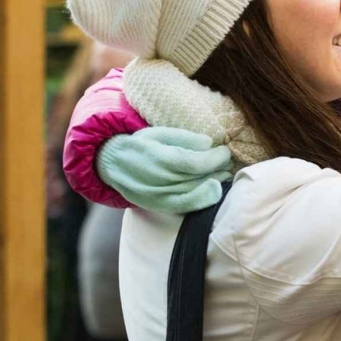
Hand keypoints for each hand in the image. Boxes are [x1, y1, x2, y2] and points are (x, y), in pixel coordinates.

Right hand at [96, 126, 232, 213]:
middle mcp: (159, 180)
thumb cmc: (140, 145)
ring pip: (196, 193)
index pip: (195, 163)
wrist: (113, 165)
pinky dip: (204, 200)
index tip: (224, 151)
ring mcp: (159, 197)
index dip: (215, 158)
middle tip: (227, 162)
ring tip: (224, 173)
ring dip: (215, 184)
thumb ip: (184, 137)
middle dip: (218, 169)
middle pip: (198, 178)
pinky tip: (214, 190)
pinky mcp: (160, 206)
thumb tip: (209, 143)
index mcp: (159, 159)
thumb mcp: (159, 132)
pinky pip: (186, 207)